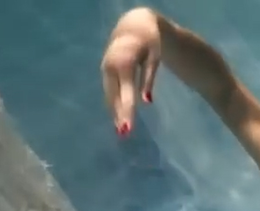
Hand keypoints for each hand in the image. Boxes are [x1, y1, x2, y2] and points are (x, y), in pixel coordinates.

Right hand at [100, 8, 161, 135]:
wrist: (133, 26)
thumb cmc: (149, 42)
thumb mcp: (154, 58)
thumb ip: (149, 79)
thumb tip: (147, 102)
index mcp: (124, 63)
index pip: (126, 93)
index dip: (127, 111)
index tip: (128, 128)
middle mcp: (111, 67)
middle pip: (114, 96)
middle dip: (119, 115)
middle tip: (124, 135)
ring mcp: (105, 69)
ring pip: (110, 95)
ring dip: (114, 112)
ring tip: (120, 131)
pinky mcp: (105, 71)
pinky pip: (109, 90)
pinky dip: (113, 104)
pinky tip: (117, 116)